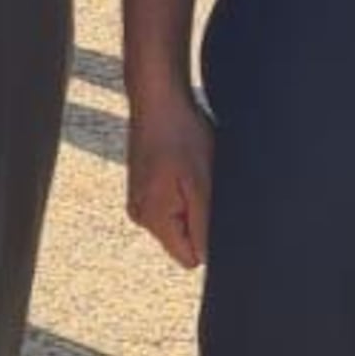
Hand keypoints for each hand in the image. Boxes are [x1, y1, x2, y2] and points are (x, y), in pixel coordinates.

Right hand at [127, 82, 214, 271]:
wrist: (157, 97)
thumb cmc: (181, 133)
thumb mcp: (202, 183)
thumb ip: (205, 225)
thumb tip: (209, 258)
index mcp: (153, 219)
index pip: (189, 257)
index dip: (208, 239)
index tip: (215, 210)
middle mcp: (141, 215)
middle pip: (183, 239)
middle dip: (200, 217)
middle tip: (203, 183)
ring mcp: (140, 200)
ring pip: (179, 219)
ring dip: (192, 201)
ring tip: (192, 171)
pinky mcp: (142, 185)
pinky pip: (170, 203)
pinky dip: (183, 189)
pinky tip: (184, 165)